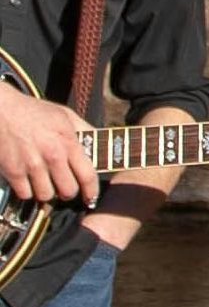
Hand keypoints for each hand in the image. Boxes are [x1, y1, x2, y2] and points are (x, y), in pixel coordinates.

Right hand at [0, 79, 94, 206]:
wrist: (1, 109)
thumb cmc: (34, 111)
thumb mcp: (65, 115)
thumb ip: (85, 130)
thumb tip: (100, 143)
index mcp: (68, 142)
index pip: (88, 176)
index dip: (92, 192)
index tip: (91, 198)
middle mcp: (52, 155)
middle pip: (68, 191)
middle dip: (68, 192)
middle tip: (64, 187)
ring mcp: (31, 164)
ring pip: (46, 195)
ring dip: (46, 192)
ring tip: (44, 182)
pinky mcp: (12, 171)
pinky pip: (25, 194)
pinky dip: (26, 190)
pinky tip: (28, 180)